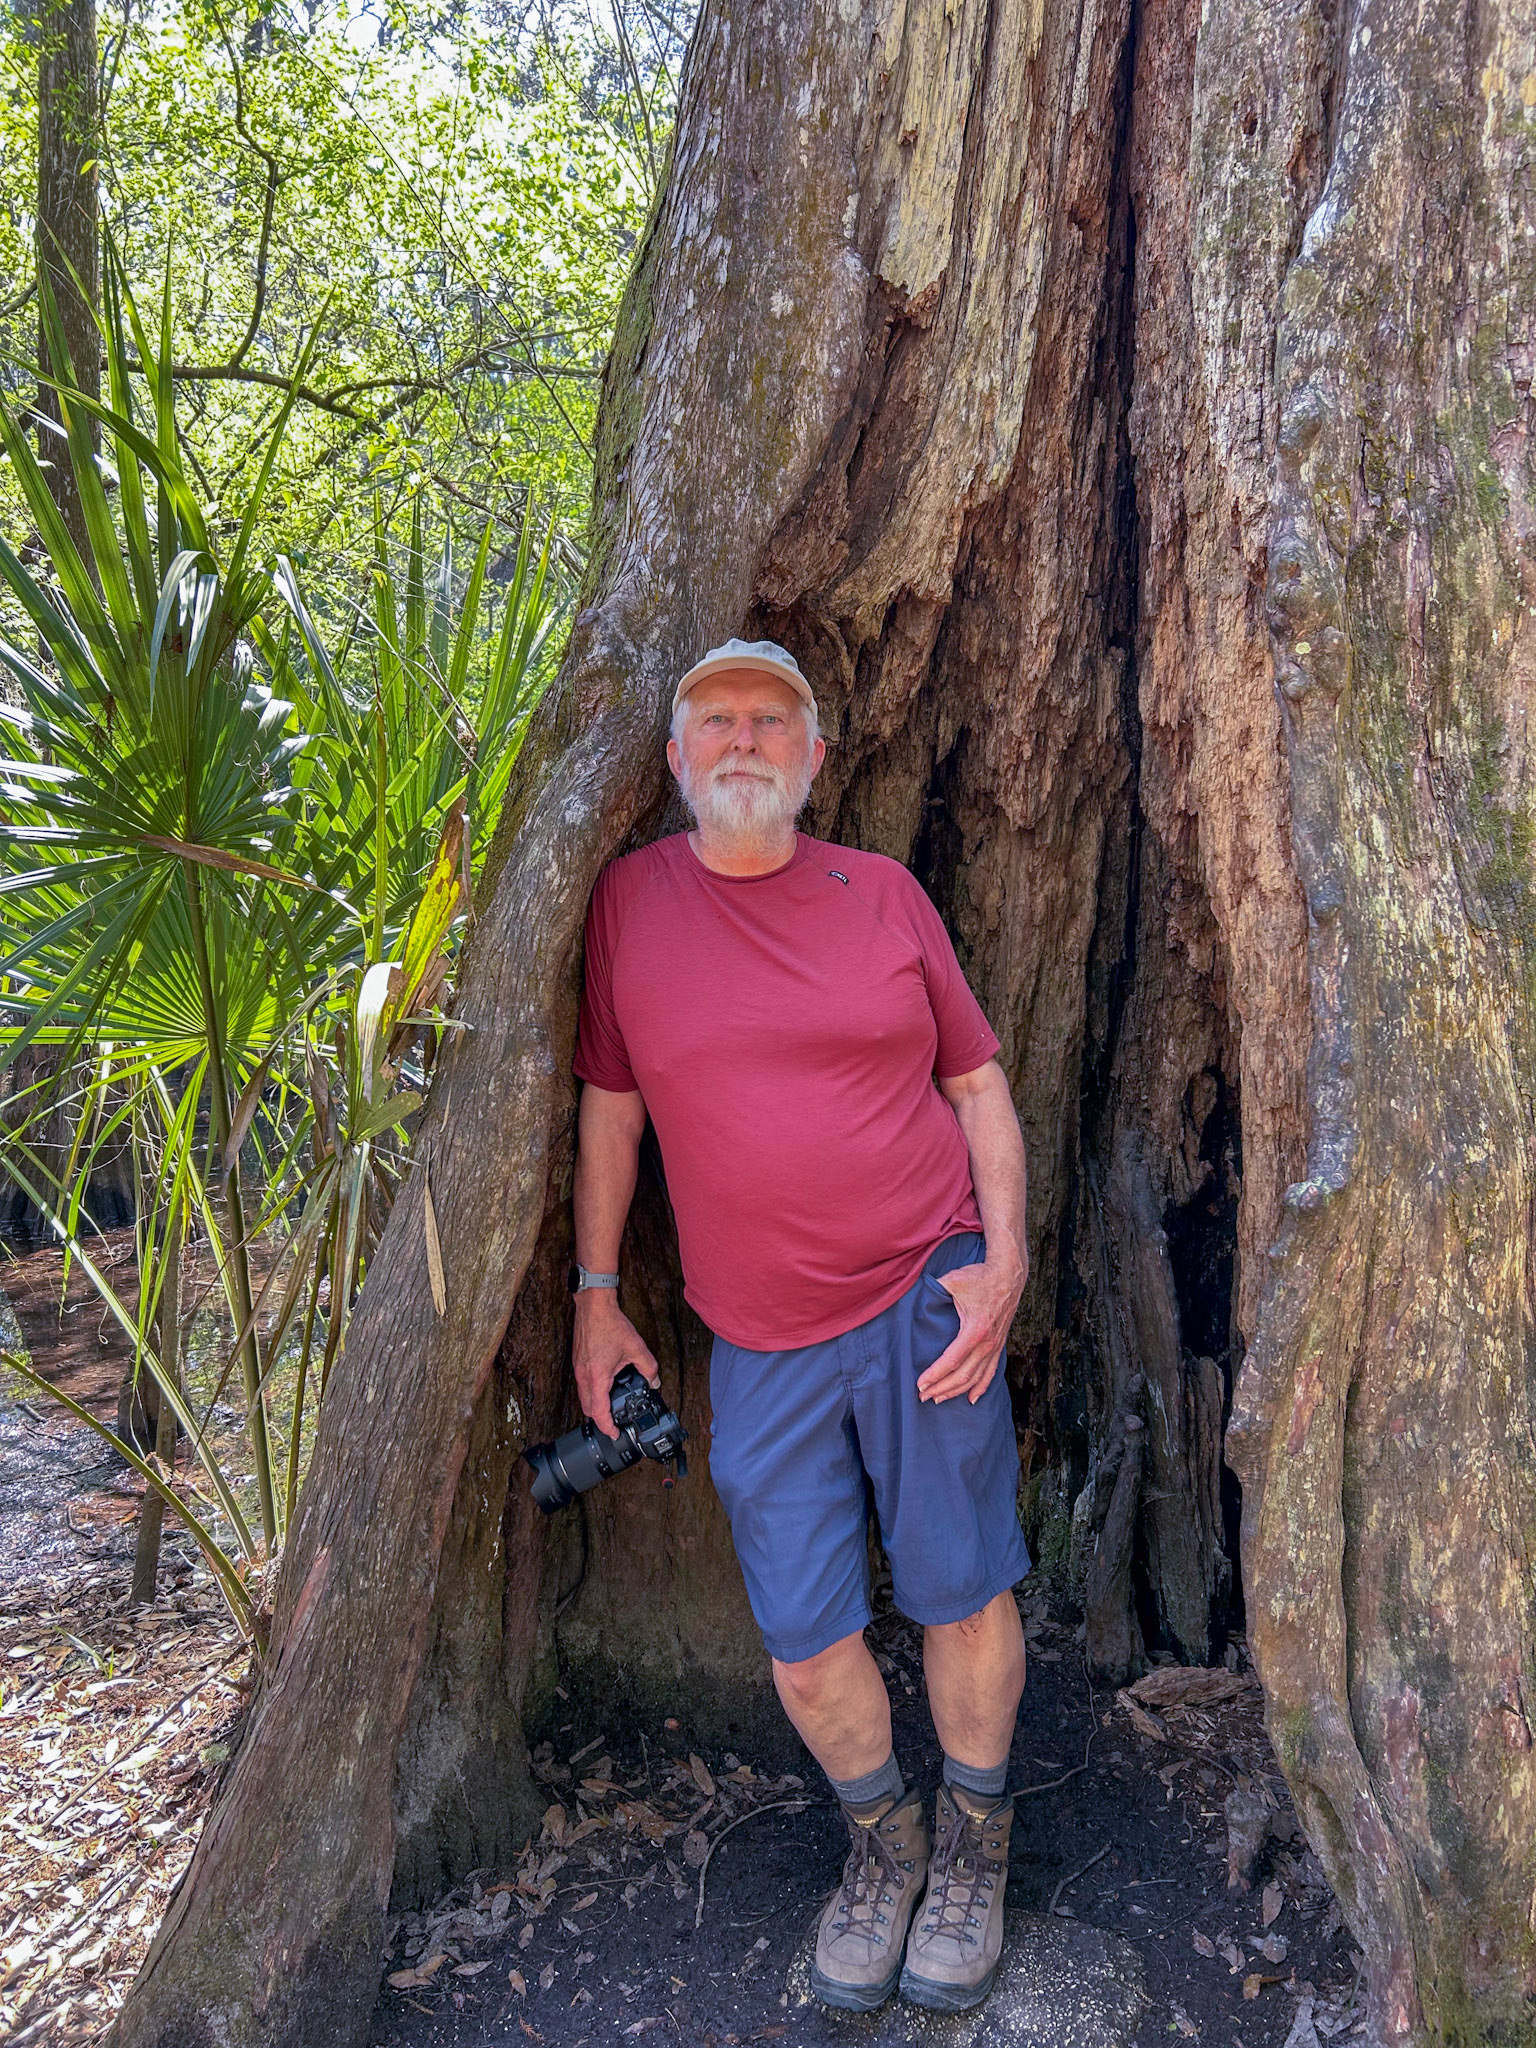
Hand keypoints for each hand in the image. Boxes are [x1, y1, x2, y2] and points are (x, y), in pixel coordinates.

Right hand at [573, 1290, 659, 1437]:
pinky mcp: (578, 1363)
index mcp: (597, 1376)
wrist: (593, 1306)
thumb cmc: (610, 1324)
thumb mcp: (636, 1348)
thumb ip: (649, 1367)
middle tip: (614, 1422)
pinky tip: (606, 1387)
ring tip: (611, 1407)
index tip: (614, 1434)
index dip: (607, 1427)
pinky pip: (583, 1386)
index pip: (598, 1412)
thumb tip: (654, 1381)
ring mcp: (578, 1369)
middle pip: (587, 1409)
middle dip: (600, 1419)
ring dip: (595, 1406)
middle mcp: (584, 1376)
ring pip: (583, 1398)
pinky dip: (592, 1393)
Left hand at [916, 1253, 1025, 1405]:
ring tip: (939, 1399)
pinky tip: (972, 1399)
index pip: (951, 1361)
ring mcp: (995, 1346)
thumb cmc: (980, 1277)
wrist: (1009, 1275)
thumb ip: (933, 1288)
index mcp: (974, 1330)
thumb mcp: (953, 1280)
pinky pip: (991, 1372)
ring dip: (956, 1391)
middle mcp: (987, 1343)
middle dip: (941, 1388)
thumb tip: (909, 1289)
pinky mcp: (999, 1345)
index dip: (934, 1375)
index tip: (919, 1384)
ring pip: (976, 1378)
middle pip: (962, 1376)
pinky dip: (981, 1387)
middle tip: (922, 1396)